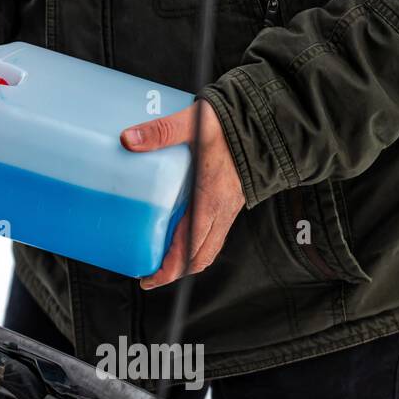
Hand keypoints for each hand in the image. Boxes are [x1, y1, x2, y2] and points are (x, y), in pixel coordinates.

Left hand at [121, 100, 245, 288]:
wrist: (269, 120)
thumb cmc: (234, 124)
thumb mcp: (194, 124)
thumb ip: (161, 131)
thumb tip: (128, 139)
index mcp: (211, 200)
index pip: (189, 249)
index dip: (169, 269)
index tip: (148, 279)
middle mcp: (223, 210)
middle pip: (199, 256)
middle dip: (175, 271)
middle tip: (149, 274)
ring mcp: (229, 207)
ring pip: (208, 247)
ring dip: (186, 259)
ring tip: (161, 258)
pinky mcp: (232, 200)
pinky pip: (215, 232)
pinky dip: (197, 242)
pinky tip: (180, 232)